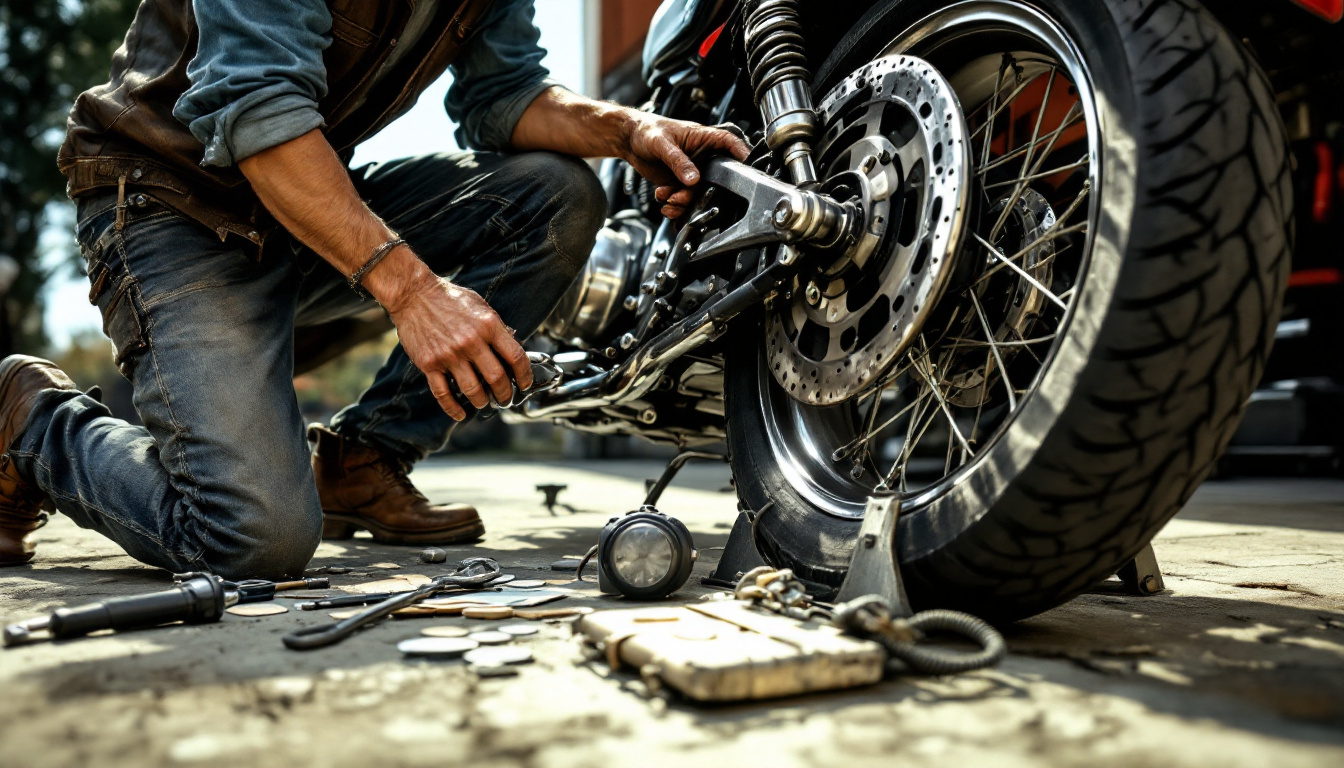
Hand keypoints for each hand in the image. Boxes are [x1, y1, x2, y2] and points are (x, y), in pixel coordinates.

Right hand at [384, 270, 532, 420]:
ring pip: (473, 390)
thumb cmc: (449, 298)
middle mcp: (471, 342)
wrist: (414, 294)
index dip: (524, 375)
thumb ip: (497, 328)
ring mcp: (450, 355)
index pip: (516, 357)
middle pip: (497, 378)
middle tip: (506, 399)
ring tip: (484, 402)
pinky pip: (443, 393)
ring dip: (482, 401)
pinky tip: (460, 414)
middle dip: (505, 394)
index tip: (525, 384)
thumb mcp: (481, 306)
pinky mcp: (430, 363)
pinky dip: (453, 408)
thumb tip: (514, 347)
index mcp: (488, 326)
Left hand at [622, 114, 749, 218]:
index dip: (743, 155)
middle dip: (700, 192)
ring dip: (683, 201)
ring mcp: (693, 172)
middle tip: (680, 196)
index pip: (730, 144)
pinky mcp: (682, 183)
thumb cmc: (647, 130)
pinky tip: (663, 199)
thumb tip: (694, 179)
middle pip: (715, 179)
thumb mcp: (662, 143)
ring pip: (699, 194)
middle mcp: (702, 156)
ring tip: (667, 198)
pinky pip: (684, 199)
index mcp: (704, 138)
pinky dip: (674, 204)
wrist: (629, 140)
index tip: (747, 168)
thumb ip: (678, 161)